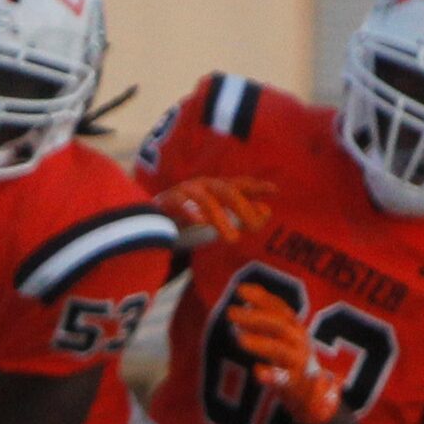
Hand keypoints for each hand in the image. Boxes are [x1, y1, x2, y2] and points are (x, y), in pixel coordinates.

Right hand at [156, 176, 274, 247]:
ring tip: (232, 239)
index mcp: (216, 188)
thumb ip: (241, 216)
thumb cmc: (188, 221)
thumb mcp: (218, 220)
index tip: (274, 191)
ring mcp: (184, 191)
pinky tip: (200, 223)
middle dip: (243, 208)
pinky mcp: (166, 201)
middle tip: (255, 227)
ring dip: (221, 219)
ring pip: (207, 200)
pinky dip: (190, 212)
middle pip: (228, 192)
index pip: (240, 184)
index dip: (256, 186)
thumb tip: (267, 211)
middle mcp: (202, 185)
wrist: (148, 224)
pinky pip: (181, 205)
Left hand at [226, 287, 342, 423]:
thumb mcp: (281, 334)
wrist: (311, 390)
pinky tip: (257, 372)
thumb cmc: (290, 357)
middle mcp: (298, 340)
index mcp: (294, 327)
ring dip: (261, 342)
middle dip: (254, 317)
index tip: (239, 289)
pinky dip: (271, 375)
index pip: (278, 308)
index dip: (261, 297)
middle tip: (230, 313)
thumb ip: (265, 317)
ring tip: (239, 338)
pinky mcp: (295, 383)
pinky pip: (283, 379)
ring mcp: (298, 362)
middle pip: (278, 326)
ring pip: (279, 350)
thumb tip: (244, 291)